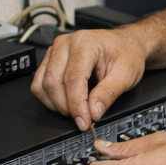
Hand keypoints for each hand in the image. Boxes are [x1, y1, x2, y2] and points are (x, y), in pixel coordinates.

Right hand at [30, 29, 146, 130]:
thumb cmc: (127, 54)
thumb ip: (109, 93)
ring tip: (76, 110)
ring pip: (42, 84)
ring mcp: (54, 50)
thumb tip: (93, 112)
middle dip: (67, 107)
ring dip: (56, 104)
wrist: (126, 43)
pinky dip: (49, 98)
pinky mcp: (49, 59)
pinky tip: (65, 102)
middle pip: (53, 82)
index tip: (84, 122)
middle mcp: (65, 44)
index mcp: (85, 43)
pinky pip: (39, 83)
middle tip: (83, 118)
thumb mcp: (126, 74)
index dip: (77, 104)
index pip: (73, 78)